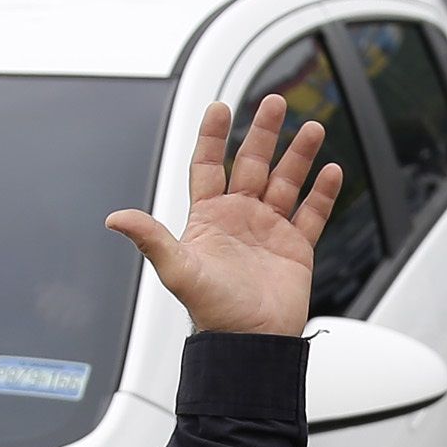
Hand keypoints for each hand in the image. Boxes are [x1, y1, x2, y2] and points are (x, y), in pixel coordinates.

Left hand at [106, 93, 343, 336]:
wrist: (249, 344)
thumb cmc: (212, 312)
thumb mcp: (178, 270)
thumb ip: (151, 239)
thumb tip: (115, 218)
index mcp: (209, 217)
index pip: (210, 166)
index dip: (214, 137)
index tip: (221, 107)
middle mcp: (240, 218)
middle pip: (253, 164)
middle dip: (264, 133)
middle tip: (275, 102)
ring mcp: (270, 230)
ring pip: (287, 182)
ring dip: (299, 155)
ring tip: (312, 129)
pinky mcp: (296, 248)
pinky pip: (312, 213)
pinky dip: (322, 192)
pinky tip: (331, 170)